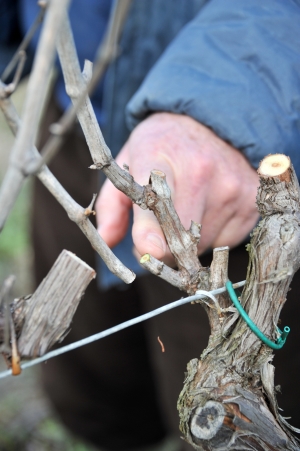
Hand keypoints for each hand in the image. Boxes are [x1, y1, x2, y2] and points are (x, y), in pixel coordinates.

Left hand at [96, 113, 259, 262]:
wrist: (212, 123)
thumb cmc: (164, 147)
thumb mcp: (129, 163)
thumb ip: (112, 204)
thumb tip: (105, 240)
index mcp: (159, 157)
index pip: (157, 200)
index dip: (151, 231)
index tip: (148, 249)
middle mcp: (201, 172)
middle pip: (179, 239)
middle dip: (164, 246)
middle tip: (157, 230)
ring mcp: (231, 188)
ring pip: (202, 246)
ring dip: (189, 242)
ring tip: (187, 209)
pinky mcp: (251, 202)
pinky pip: (225, 242)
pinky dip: (213, 234)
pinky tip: (209, 208)